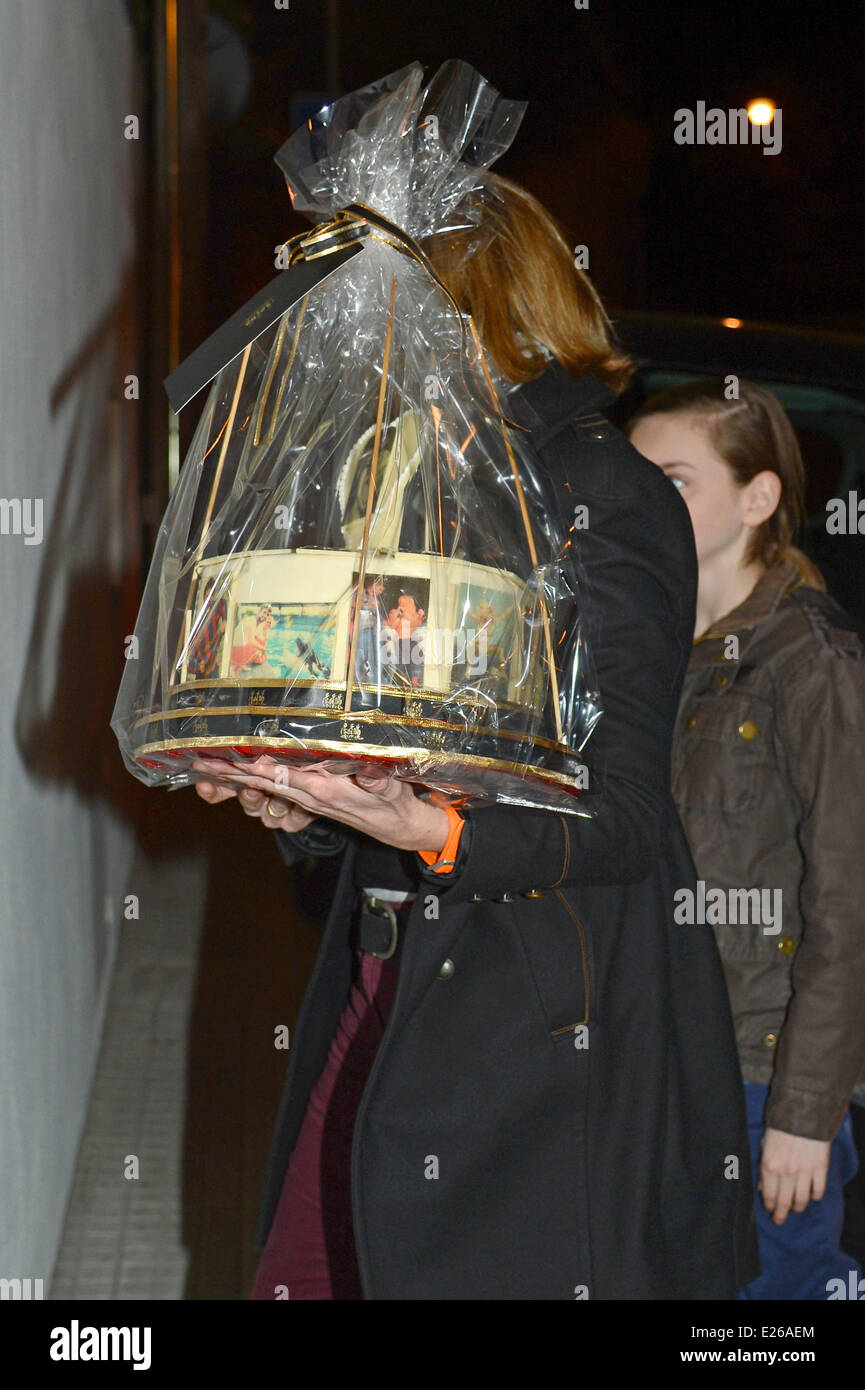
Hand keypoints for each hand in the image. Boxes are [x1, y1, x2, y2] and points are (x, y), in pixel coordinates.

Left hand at [192, 755, 448, 853]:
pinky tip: (232, 773)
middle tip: (201, 763)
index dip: (261, 768)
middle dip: (232, 774)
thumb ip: (378, 780)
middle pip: (263, 783)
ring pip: (262, 786)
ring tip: (205, 765)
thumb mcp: (391, 790)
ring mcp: (304, 797)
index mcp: (325, 791)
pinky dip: (250, 781)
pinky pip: (273, 788)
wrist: (396, 825)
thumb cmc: (393, 803)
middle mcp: (308, 795)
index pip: (286, 777)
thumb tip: (367, 770)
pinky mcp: (306, 797)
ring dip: (234, 778)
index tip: (236, 759)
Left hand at [759, 1126, 830, 1223]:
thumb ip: (762, 1168)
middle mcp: (786, 1173)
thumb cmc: (779, 1128)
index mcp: (769, 1166)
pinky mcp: (820, 1169)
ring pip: (802, 1200)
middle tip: (780, 1220)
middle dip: (781, 1215)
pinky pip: (818, 1191)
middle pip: (785, 1203)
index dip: (770, 1207)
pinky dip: (815, 1197)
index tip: (771, 1211)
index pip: (769, 1196)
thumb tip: (762, 1188)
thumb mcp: (764, 1146)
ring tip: (795, 1208)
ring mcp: (804, 1172)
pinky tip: (811, 1196)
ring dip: (798, 1207)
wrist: (801, 1114)